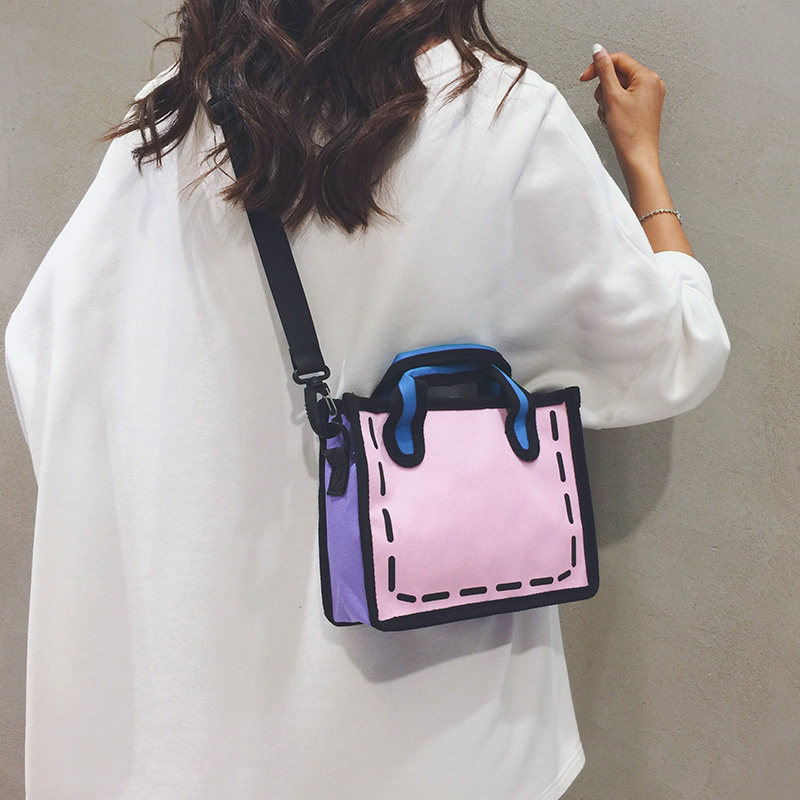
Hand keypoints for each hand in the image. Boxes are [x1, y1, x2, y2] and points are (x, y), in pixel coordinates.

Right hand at [578, 44, 664, 175]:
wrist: (638, 157)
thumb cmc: (629, 132)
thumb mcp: (612, 96)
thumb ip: (604, 70)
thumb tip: (598, 50)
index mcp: (647, 77)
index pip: (618, 60)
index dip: (599, 67)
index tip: (584, 78)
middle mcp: (652, 83)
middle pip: (618, 74)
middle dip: (605, 88)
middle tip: (603, 104)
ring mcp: (650, 96)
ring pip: (620, 88)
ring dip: (608, 100)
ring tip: (609, 115)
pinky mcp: (645, 107)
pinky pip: (625, 99)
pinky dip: (615, 107)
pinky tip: (613, 119)